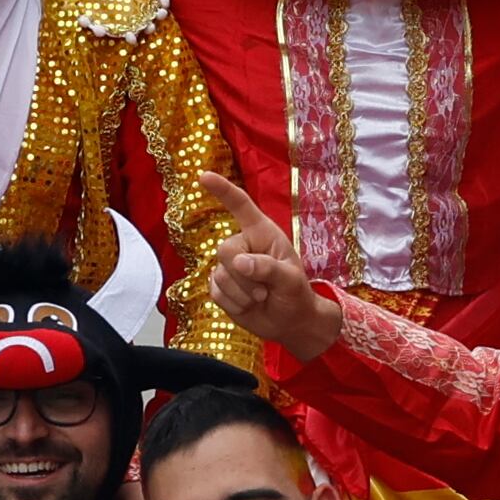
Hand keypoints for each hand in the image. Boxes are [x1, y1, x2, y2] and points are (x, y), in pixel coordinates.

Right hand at [197, 171, 339, 354]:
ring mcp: (229, 266)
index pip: (241, 206)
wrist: (289, 322)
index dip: (223, 190)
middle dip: (243, 275)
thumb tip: (240, 262)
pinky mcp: (220, 286)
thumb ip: (268, 268)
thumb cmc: (295, 294)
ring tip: (261, 297)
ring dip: (242, 294)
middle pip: (225, 249)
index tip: (204, 176)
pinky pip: (215, 292)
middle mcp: (243, 245)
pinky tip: (249, 305)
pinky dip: (234, 304)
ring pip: (220, 275)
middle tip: (265, 290)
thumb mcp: (291, 280)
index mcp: (263, 233)